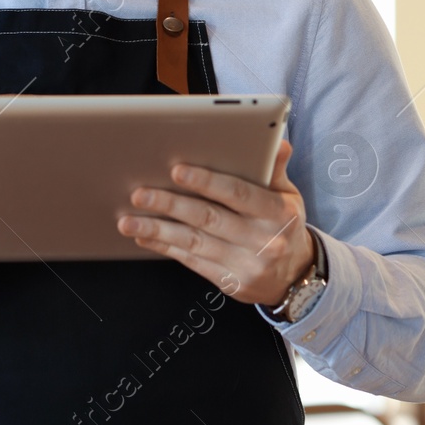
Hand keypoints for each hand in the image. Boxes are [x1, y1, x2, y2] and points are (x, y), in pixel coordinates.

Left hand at [117, 139, 313, 306]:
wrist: (296, 276)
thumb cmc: (284, 225)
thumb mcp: (288, 195)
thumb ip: (275, 168)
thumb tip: (277, 141)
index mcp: (277, 213)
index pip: (239, 194)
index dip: (207, 181)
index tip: (177, 170)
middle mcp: (263, 240)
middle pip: (209, 219)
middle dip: (171, 204)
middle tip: (140, 193)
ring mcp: (246, 265)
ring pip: (195, 243)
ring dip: (158, 230)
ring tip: (128, 221)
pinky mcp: (230, 283)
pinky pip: (192, 262)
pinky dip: (166, 248)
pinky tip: (144, 237)